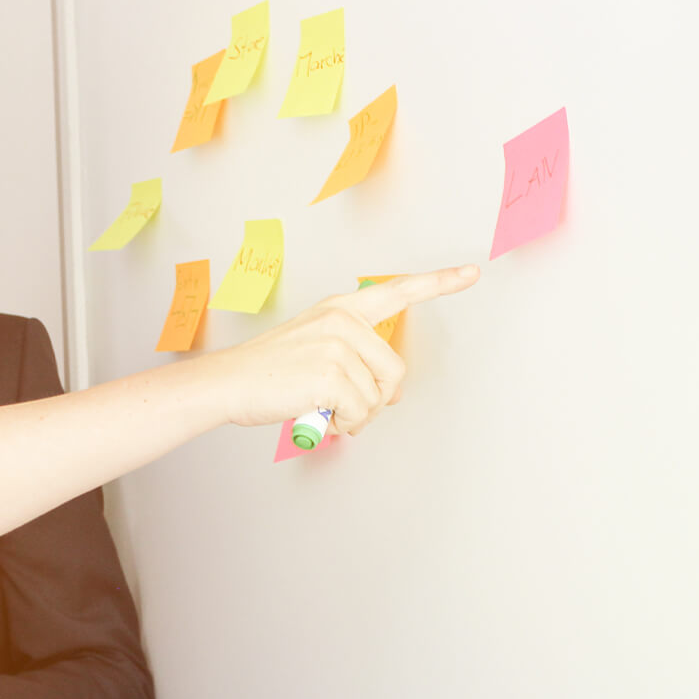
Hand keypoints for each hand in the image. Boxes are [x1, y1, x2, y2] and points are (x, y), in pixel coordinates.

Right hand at [201, 264, 479, 434]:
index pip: (395, 291)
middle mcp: (341, 321)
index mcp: (339, 309)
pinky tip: (318, 416)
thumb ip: (353, 358)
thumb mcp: (313, 348)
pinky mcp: (330, 375)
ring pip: (377, 398)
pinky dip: (343, 426)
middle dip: (376, 400)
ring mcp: (336, 346)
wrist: (227, 383)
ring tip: (323, 410)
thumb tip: (391, 394)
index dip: (438, 283)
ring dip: (355, 417)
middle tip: (345, 409)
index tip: (470, 272)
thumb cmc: (266, 371)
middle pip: (394, 371)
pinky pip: (360, 413)